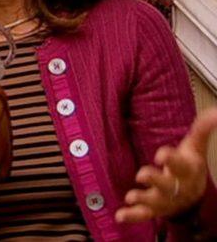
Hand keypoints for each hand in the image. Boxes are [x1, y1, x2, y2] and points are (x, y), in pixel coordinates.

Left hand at [116, 107, 216, 222]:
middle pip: (166, 185)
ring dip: (143, 199)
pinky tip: (120, 215)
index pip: (180, 163)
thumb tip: (215, 111)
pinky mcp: (154, 209)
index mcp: (186, 170)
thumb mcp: (194, 147)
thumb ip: (201, 129)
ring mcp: (165, 200)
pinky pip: (143, 215)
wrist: (193, 196)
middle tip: (142, 174)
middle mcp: (176, 187)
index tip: (160, 154)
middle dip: (155, 180)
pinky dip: (132, 216)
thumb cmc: (189, 166)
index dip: (170, 158)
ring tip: (131, 196)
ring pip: (154, 201)